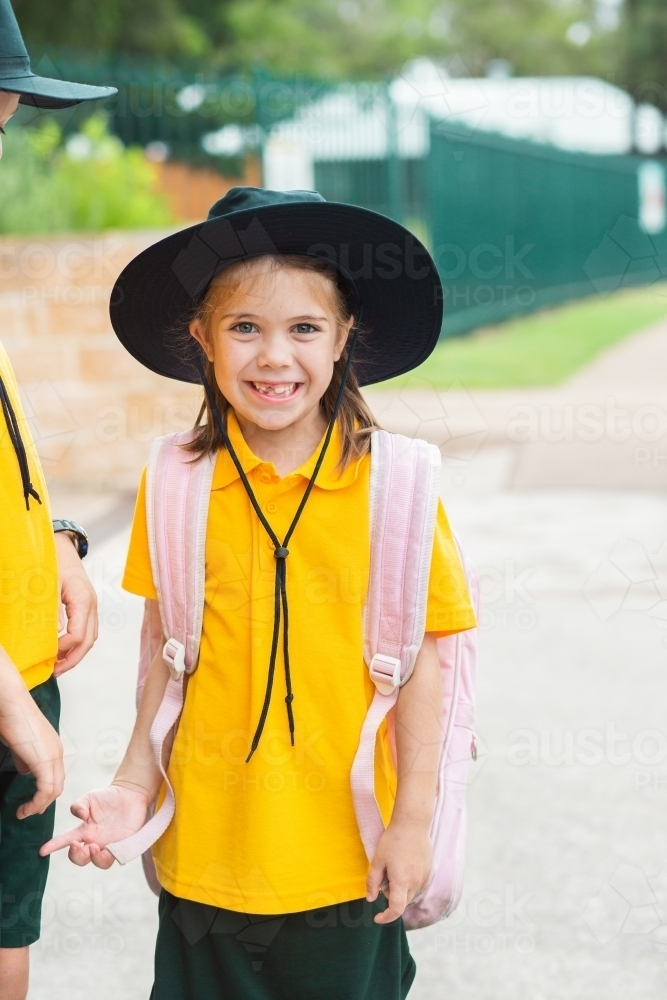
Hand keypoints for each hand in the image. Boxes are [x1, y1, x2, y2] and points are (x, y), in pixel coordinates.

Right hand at [0, 708, 63, 819]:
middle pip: (58, 784)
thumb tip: (25, 771)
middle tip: (30, 811)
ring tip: (24, 813)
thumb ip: (24, 758)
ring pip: (54, 789)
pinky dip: (37, 802)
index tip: (32, 802)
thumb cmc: (11, 719)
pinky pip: (46, 789)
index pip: (55, 775)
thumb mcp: (19, 744)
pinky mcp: (44, 761)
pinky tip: (24, 808)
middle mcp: (57, 752)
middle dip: (44, 801)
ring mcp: (53, 756)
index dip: (45, 791)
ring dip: (39, 805)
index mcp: (52, 747)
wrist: (11, 704)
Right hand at [39, 784, 149, 867]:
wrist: (131, 793)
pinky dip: (109, 857)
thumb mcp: (90, 798)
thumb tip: (79, 816)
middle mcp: (94, 841)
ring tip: (94, 847)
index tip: (42, 851)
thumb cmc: (108, 797)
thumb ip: (79, 805)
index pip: (65, 841)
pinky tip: (108, 850)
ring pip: (98, 862)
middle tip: (78, 845)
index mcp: (83, 830)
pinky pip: (116, 857)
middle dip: (76, 856)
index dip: (53, 846)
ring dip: (93, 858)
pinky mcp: (123, 845)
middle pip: (80, 858)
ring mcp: (108, 844)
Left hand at [54, 532, 97, 675]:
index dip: (64, 649)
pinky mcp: (88, 607)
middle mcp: (92, 605)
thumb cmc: (55, 562)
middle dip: (73, 659)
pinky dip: (78, 644)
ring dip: (76, 654)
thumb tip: (54, 636)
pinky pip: (88, 631)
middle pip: (89, 641)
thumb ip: (53, 611)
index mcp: (83, 599)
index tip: (48, 655)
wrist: (63, 548)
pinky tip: (64, 650)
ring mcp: (92, 607)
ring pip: (91, 638)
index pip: (79, 635)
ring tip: (59, 665)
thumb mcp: (49, 586)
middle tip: (55, 671)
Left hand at [366, 819, 432, 923]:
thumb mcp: (378, 860)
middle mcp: (416, 883)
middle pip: (402, 902)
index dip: (386, 917)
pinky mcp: (429, 871)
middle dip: (390, 897)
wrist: (413, 823)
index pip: (396, 910)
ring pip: (410, 894)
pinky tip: (404, 866)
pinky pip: (418, 885)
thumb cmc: (393, 840)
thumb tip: (370, 899)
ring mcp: (424, 877)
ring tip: (394, 867)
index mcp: (402, 882)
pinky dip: (409, 883)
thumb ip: (373, 882)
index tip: (377, 917)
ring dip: (400, 890)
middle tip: (384, 877)